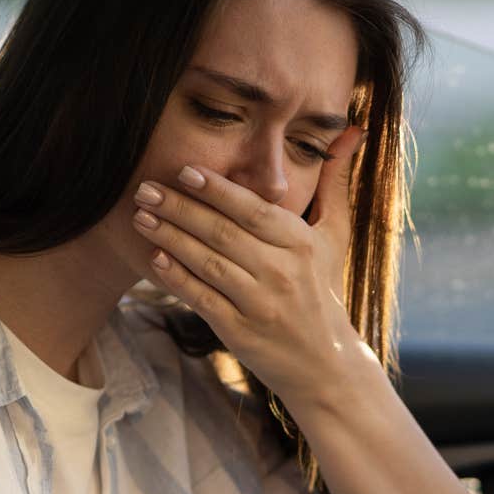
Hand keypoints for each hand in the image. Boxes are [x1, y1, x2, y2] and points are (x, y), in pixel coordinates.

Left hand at [129, 126, 372, 404]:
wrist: (326, 364)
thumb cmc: (324, 290)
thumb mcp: (334, 236)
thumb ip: (334, 181)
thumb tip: (352, 130)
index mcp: (301, 244)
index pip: (254, 210)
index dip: (217, 190)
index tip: (185, 171)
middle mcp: (282, 272)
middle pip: (223, 233)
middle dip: (180, 209)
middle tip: (145, 188)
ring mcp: (260, 304)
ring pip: (208, 263)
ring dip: (171, 237)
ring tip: (141, 216)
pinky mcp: (241, 332)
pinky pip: (202, 299)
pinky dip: (177, 278)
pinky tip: (154, 258)